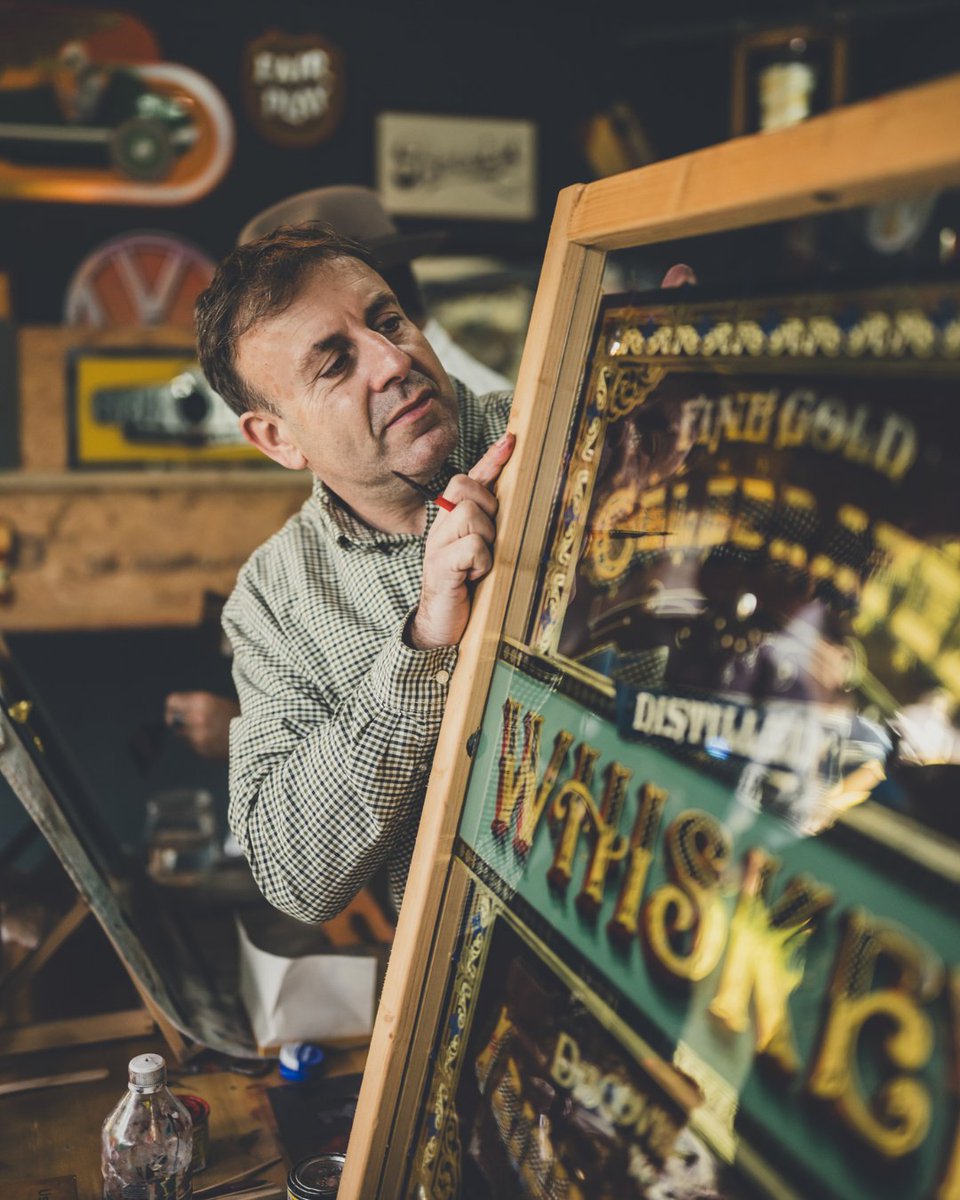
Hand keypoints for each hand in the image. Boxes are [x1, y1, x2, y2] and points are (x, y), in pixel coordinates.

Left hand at [164, 691, 239, 760]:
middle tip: (188, 721)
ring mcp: (198, 736)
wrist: (256, 736)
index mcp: (202, 701)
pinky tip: (213, 739)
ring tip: (207, 730)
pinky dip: (199, 742)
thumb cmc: (240, 716)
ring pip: (181, 734)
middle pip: (172, 720)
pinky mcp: (202, 750)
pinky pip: (192, 744)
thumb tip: (179, 709)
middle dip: (178, 721)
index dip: (173, 706)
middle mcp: (196, 718)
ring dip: (189, 732)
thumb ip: (198, 704)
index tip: (176, 710)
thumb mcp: (219, 702)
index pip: (172, 702)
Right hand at [409, 431, 514, 649]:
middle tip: (488, 539)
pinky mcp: (440, 566)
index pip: (470, 480)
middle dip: (487, 508)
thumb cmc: (467, 591)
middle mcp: (441, 527)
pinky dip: (481, 562)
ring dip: (485, 540)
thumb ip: (497, 533)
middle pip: (465, 488)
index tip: (511, 440)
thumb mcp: (484, 555)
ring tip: (479, 565)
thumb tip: (532, 516)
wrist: (440, 627)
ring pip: (471, 515)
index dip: (490, 459)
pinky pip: (472, 547)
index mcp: (452, 521)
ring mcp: (437, 545)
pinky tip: (473, 578)